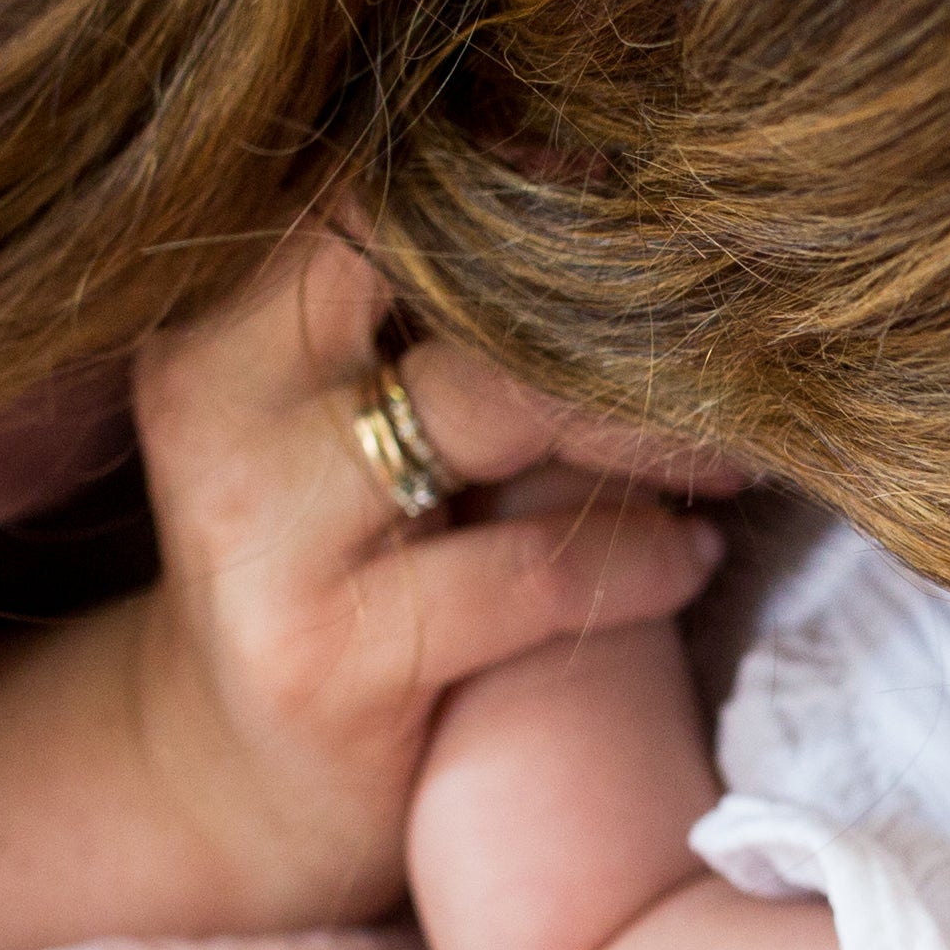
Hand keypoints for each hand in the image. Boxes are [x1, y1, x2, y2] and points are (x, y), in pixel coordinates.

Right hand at [125, 229, 730, 930]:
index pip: (371, 182)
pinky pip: (529, 574)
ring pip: (497, 407)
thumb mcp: (351, 418)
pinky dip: (640, 556)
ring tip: (731, 446)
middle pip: (432, 260)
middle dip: (597, 281)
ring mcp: (262, 534)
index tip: (643, 193)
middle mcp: (218, 405)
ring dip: (648, 420)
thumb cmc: (339, 562)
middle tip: (724, 309)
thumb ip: (436, 314)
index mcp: (219, 317)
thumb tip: (628, 183)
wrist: (229, 781)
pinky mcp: (325, 658)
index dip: (517, 169)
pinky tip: (693, 556)